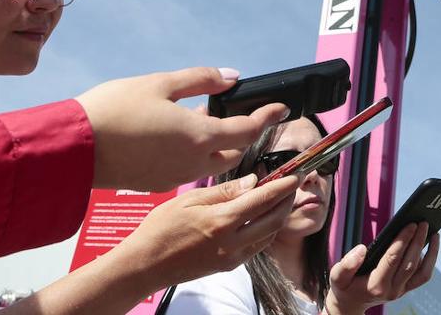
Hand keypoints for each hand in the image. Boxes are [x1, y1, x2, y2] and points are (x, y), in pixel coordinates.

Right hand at [75, 67, 288, 190]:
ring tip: (204, 122)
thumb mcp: (160, 84)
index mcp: (200, 137)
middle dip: (241, 135)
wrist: (73, 149)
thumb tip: (231, 77)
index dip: (268, 117)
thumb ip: (200, 80)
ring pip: (209, 163)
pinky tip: (177, 138)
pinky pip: (186, 170)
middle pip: (232, 152)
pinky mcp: (156, 185)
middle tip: (241, 114)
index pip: (248, 130)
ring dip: (215, 146)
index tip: (281, 108)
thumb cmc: (114, 111)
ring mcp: (174, 178)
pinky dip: (193, 155)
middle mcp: (192, 163)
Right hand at [106, 173, 299, 297]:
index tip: (295, 174)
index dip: (283, 186)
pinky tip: (262, 218)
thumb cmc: (161, 228)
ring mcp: (231, 257)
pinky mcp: (228, 266)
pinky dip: (266, 231)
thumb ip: (225, 191)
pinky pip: (257, 247)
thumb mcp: (190, 200)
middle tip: (292, 184)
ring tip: (280, 198)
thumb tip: (253, 181)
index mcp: (222, 221)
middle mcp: (232, 242)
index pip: (263, 199)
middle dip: (287, 201)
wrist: (145, 265)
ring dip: (279, 216)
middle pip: (274, 219)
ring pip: (268, 235)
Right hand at [325, 224, 438, 314]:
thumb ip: (347, 264)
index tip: (410, 224)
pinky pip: (422, 275)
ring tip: (434, 233)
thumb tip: (362, 249)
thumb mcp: (337, 276)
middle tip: (423, 222)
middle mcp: (392, 290)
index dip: (402, 241)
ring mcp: (401, 291)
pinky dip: (429, 260)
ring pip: (422, 272)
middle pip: (410, 264)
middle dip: (418, 241)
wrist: (351, 304)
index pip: (392, 260)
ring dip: (431, 252)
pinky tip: (429, 245)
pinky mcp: (406, 289)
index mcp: (375, 285)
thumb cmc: (344, 287)